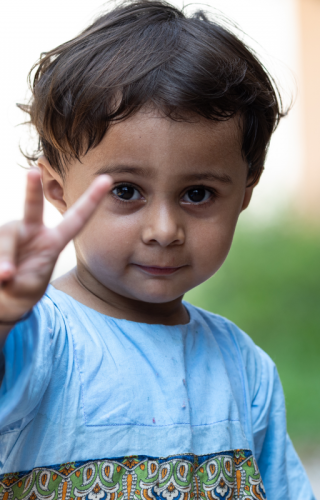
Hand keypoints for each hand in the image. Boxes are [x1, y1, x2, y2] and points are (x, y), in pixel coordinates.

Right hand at [0, 169, 111, 322]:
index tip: (107, 180)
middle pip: (32, 208)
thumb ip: (19, 281)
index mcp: (53, 241)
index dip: (92, 200)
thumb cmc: (21, 290)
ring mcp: (10, 233)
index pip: (76, 219)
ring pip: (6, 240)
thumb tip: (4, 273)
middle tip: (32, 173)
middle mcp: (31, 231)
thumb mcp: (27, 289)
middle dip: (33, 190)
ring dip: (5, 259)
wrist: (2, 296)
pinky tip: (2, 276)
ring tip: (6, 277)